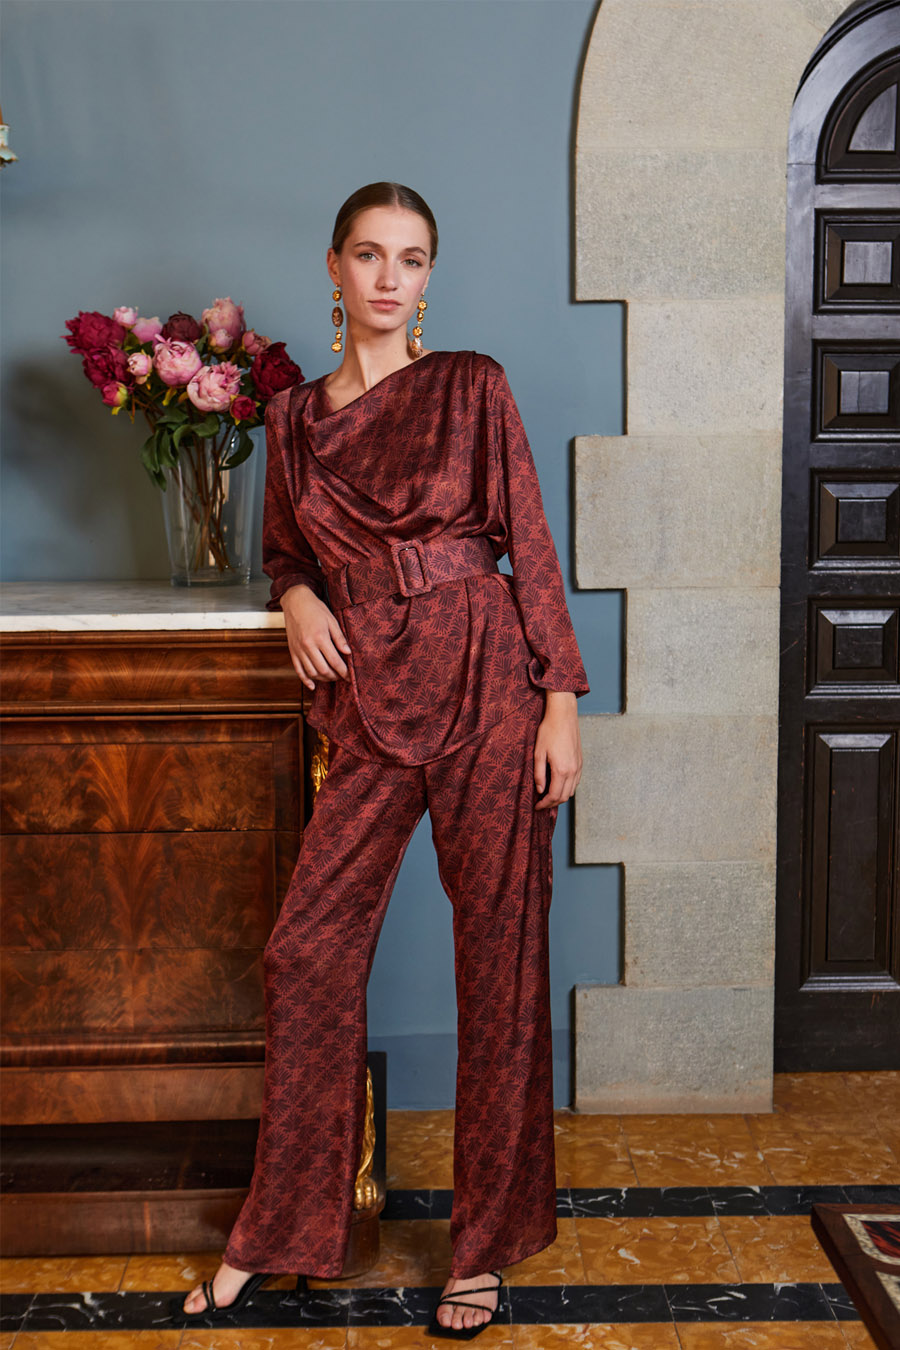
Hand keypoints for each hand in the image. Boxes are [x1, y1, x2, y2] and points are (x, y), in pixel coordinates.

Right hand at [280, 584, 351, 691]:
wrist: (296, 601)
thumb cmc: (316, 609)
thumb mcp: (332, 620)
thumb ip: (339, 638)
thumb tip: (348, 653)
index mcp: (320, 638)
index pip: (335, 661)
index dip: (344, 671)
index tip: (350, 676)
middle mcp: (308, 646)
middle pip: (323, 670)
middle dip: (335, 676)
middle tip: (342, 676)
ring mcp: (298, 649)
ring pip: (312, 672)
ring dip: (323, 679)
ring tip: (331, 677)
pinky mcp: (292, 651)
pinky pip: (298, 670)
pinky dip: (305, 680)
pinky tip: (312, 685)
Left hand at [533, 690, 581, 809]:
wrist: (564, 716)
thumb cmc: (549, 731)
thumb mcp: (538, 753)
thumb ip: (538, 774)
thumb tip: (540, 790)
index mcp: (561, 770)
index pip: (554, 796)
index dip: (544, 804)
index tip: (536, 806)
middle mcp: (572, 771)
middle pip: (564, 796)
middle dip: (552, 803)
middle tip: (541, 803)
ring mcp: (578, 766)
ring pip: (571, 790)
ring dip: (560, 796)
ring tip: (548, 795)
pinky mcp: (580, 762)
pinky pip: (576, 781)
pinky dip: (567, 787)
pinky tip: (558, 784)